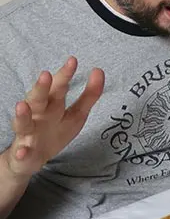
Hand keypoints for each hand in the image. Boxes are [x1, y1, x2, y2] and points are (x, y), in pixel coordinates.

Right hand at [4, 57, 104, 178]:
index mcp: (52, 105)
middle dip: (41, 88)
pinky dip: (21, 151)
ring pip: (23, 122)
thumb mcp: (76, 113)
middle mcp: (37, 116)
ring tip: (22, 105)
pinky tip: (22, 151)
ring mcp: (28, 134)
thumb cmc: (54, 130)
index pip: (59, 87)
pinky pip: (21, 152)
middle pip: (38, 100)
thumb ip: (89, 94)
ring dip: (22, 114)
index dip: (65, 75)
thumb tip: (99, 70)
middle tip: (45, 75)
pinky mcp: (23, 152)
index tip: (73, 60)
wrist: (30, 157)